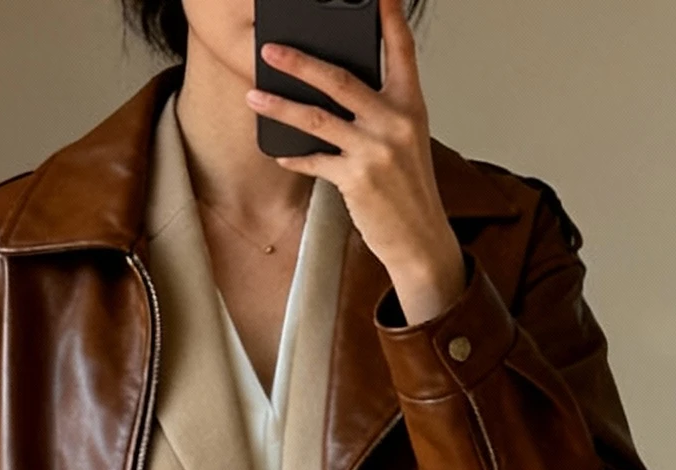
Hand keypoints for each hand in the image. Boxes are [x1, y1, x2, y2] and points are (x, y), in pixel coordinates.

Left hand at [248, 0, 465, 325]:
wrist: (420, 240)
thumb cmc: (410, 191)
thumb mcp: (407, 141)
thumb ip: (383, 111)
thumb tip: (340, 91)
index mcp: (411, 105)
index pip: (401, 49)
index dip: (389, 17)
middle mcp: (395, 121)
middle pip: (340, 79)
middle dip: (300, 62)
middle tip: (270, 49)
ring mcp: (375, 150)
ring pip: (318, 118)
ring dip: (281, 106)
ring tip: (255, 97)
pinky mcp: (357, 179)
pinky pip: (316, 161)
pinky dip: (296, 156)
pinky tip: (280, 152)